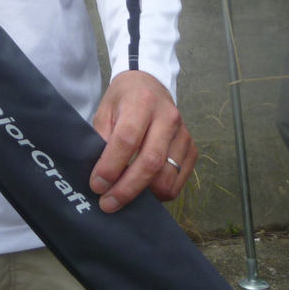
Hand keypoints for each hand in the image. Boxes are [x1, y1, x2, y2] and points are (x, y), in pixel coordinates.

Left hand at [89, 71, 195, 210]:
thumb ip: (102, 138)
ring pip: (166, 177)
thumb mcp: (105, 110)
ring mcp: (183, 134)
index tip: (97, 185)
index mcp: (142, 102)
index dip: (111, 166)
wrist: (150, 86)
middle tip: (108, 204)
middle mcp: (168, 117)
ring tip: (123, 196)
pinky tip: (143, 189)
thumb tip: (100, 176)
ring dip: (144, 195)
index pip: (127, 139)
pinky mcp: (192, 149)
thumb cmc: (123, 100)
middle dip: (127, 189)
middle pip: (150, 162)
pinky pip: (178, 182)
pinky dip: (159, 192)